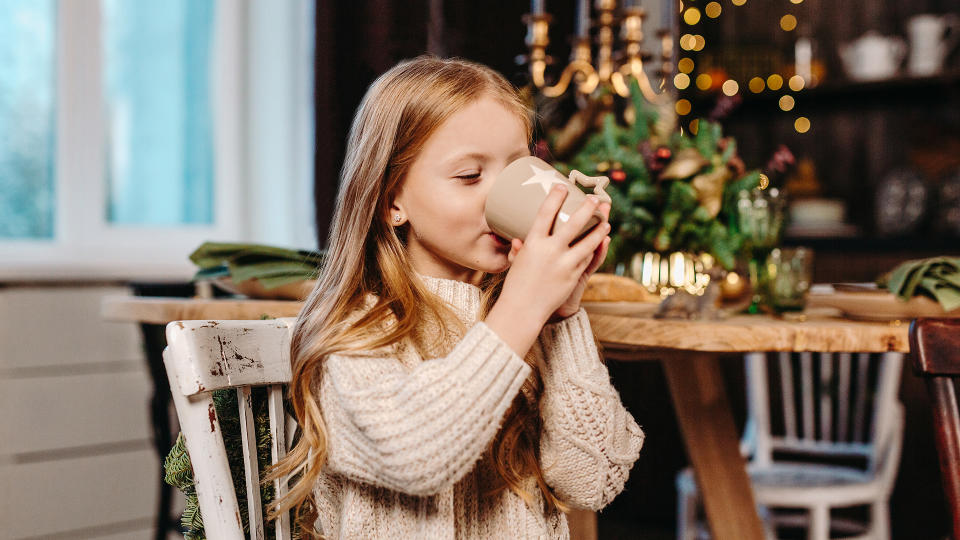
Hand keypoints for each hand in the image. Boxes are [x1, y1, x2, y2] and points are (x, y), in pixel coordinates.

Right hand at [503, 186, 610, 324]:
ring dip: (600, 229)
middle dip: (587, 208)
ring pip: (589, 241)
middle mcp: (550, 251)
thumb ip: (521, 249)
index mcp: (533, 243)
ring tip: (606, 221)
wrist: (523, 311)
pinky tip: (600, 243)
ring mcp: (564, 264)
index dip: (555, 198)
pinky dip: (594, 249)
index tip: (563, 186)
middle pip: (574, 223)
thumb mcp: (517, 262)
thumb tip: (519, 239)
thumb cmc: (516, 285)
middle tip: (595, 199)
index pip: (546, 213)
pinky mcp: (573, 276)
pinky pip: (588, 258)